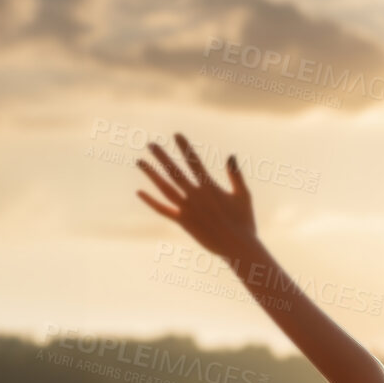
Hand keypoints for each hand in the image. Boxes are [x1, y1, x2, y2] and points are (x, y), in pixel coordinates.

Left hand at [136, 133, 258, 260]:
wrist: (237, 247)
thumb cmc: (244, 221)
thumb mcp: (243, 196)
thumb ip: (236, 175)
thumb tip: (231, 156)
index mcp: (210, 187)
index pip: (194, 162)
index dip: (185, 148)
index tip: (177, 135)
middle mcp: (196, 196)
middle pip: (174, 172)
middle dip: (162, 157)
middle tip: (151, 145)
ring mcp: (187, 209)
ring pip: (165, 188)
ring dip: (152, 174)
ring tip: (140, 162)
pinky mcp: (183, 222)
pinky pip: (163, 210)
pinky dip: (151, 201)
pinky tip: (139, 192)